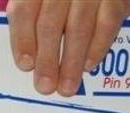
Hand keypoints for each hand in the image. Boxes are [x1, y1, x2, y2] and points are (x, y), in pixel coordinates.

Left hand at [7, 0, 129, 96]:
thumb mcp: (42, 2)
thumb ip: (32, 21)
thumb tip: (30, 60)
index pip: (24, 11)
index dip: (23, 39)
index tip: (25, 65)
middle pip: (49, 24)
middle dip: (47, 59)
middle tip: (46, 87)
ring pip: (78, 27)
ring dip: (71, 62)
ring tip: (67, 87)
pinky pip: (107, 23)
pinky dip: (97, 47)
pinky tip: (88, 66)